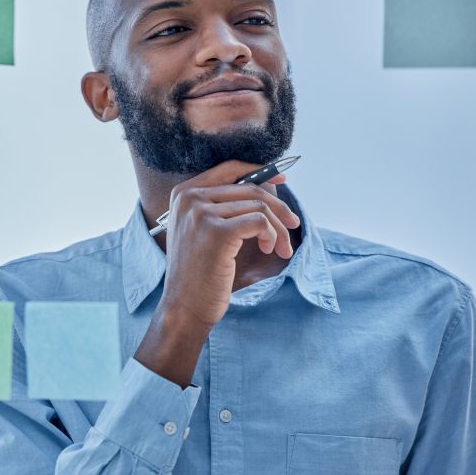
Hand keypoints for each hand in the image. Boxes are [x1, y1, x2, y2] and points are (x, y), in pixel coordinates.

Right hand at [159, 160, 300, 327]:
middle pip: (250, 189)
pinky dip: (272, 235)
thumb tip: (267, 187)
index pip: (229, 168)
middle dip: (278, 208)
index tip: (283, 179)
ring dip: (278, 228)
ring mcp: (201, 213)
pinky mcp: (217, 232)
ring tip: (279, 247)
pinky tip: (269, 249)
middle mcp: (189, 198)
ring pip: (259, 207)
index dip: (260, 171)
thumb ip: (223, 206)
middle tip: (292, 225)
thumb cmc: (198, 272)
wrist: (184, 306)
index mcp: (183, 193)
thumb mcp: (202, 230)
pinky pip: (260, 222)